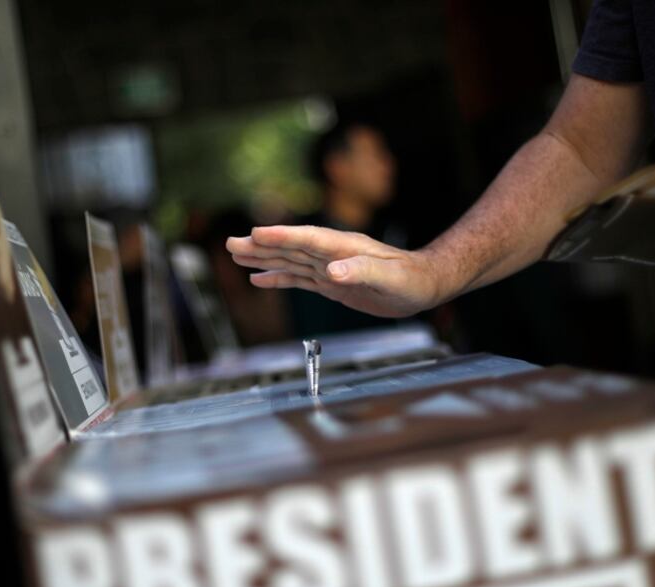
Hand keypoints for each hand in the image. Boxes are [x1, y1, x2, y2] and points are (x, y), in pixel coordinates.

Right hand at [225, 225, 442, 317]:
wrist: (424, 285)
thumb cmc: (412, 280)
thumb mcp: (389, 277)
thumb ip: (361, 271)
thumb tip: (333, 271)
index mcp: (344, 248)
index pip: (307, 239)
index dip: (282, 236)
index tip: (256, 233)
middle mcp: (333, 254)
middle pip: (290, 247)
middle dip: (260, 245)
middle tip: (230, 243)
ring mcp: (330, 267)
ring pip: (290, 261)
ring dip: (263, 258)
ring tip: (236, 254)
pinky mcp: (332, 284)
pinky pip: (299, 278)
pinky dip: (278, 278)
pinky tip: (260, 278)